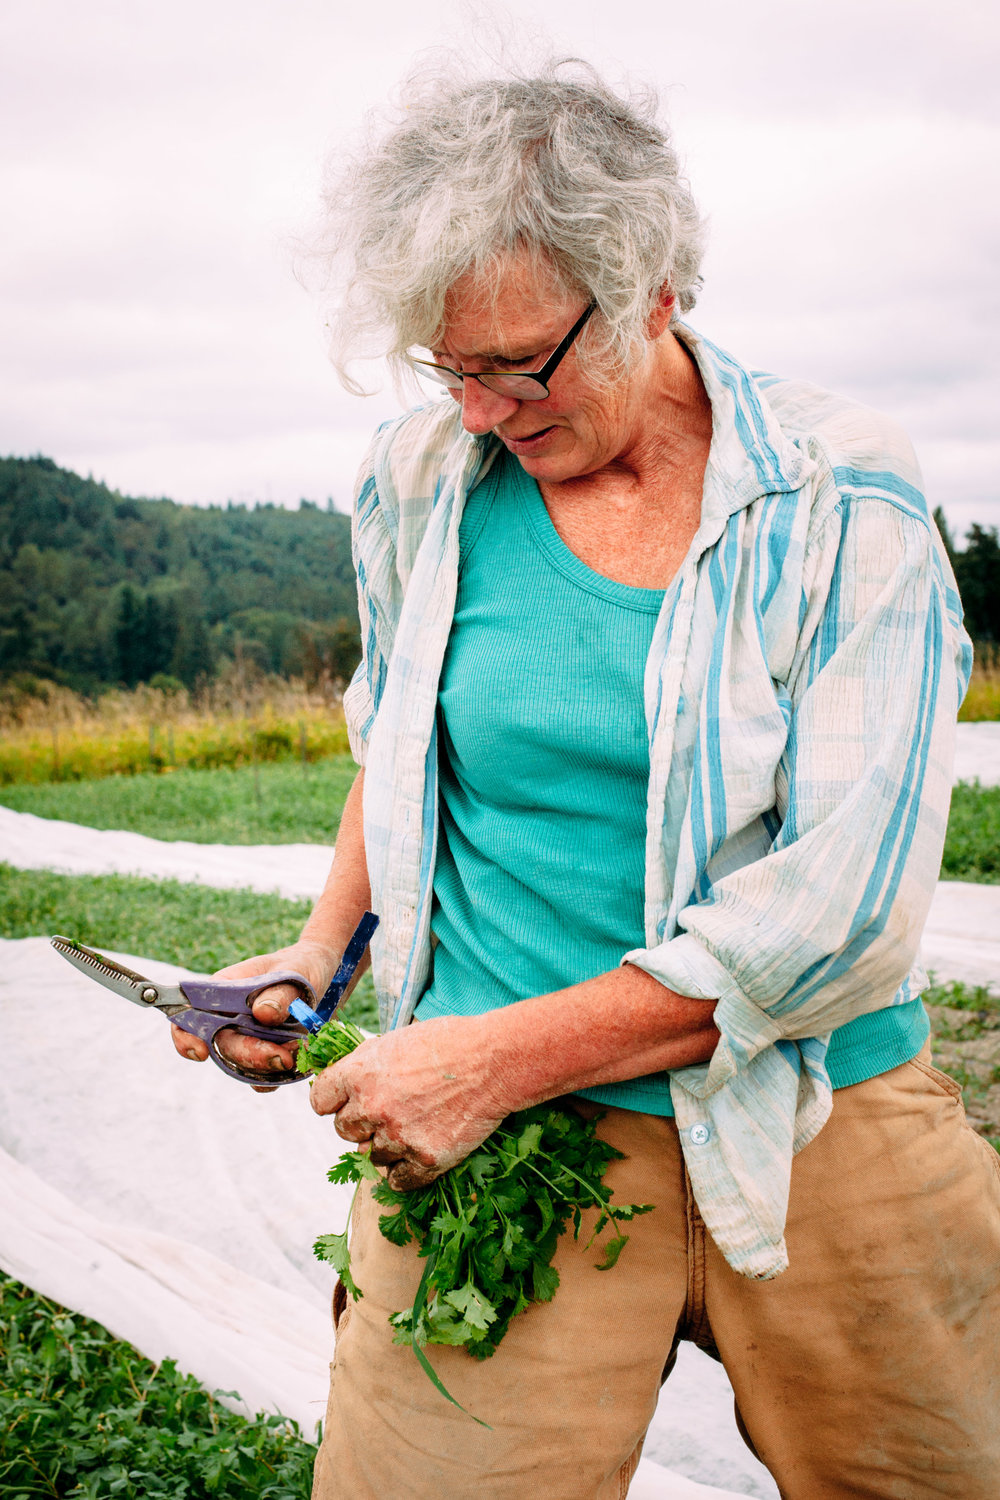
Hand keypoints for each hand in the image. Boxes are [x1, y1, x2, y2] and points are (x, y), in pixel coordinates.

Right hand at [170, 938, 338, 1090]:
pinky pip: (262, 1077)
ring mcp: (245, 1038)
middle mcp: (228, 1017)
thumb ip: (281, 991)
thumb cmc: (302, 966)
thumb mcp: (297, 970)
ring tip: (299, 1052)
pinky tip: (300, 1061)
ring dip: (267, 1068)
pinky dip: (279, 1076)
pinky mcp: (264, 1054)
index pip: (188, 1014)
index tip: (201, 1053)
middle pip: (221, 1046)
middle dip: (250, 1056)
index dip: (185, 1036)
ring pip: (241, 1067)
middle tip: (284, 1057)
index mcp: (223, 990)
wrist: (322, 975)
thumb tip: (262, 1013)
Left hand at [309, 1014, 507, 1190]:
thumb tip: (347, 1085)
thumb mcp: (396, 1040)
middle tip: (387, 1113)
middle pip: (344, 1131)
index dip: (332, 1101)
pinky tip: (416, 1156)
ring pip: (371, 1156)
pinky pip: (397, 1181)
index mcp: (360, 1073)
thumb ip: (366, 1065)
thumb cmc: (448, 1042)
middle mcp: (372, 1107)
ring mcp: (398, 1136)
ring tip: (411, 1128)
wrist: (494, 1061)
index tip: (343, 1103)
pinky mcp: (424, 1159)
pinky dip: (404, 1173)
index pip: (320, 1100)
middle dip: (361, 1124)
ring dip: (386, 1146)